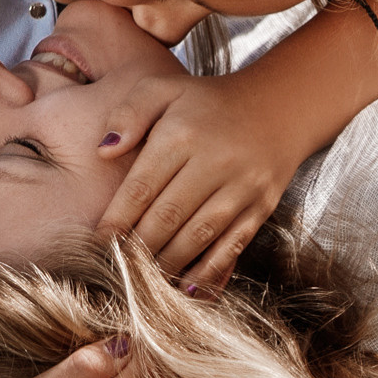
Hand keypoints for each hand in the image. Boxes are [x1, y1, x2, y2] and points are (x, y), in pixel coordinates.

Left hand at [93, 68, 316, 288]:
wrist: (279, 107)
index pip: (141, 187)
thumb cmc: (208, 102)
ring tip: (143, 283)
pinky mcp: (261, 207)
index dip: (117, 221)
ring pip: (197, 236)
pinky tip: (185, 288)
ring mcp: (242, 187)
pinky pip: (232, 246)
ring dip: (167, 264)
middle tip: (115, 269)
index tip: (98, 243)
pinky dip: (208, 272)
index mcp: (182, 134)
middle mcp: (214, 161)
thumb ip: (129, 113)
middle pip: (167, 217)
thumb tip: (104, 151)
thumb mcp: (164, 89)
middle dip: (137, 249)